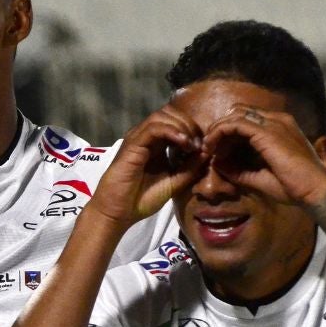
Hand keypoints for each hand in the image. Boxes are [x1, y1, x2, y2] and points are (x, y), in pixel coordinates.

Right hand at [89, 106, 205, 226]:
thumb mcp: (174, 183)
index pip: (175, 122)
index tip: (204, 147)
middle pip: (170, 114)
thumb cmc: (141, 199)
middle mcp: (145, 137)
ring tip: (191, 144)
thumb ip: (190, 168)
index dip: (192, 129)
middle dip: (189, 125)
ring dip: (182, 126)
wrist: (118, 212)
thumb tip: (207, 152)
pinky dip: (171, 131)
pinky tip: (183, 143)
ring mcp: (137, 139)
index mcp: (155, 144)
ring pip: (162, 116)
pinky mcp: (132, 144)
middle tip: (200, 144)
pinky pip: (153, 128)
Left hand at [202, 106, 325, 206]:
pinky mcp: (267, 132)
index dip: (227, 132)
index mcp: (279, 128)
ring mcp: (273, 123)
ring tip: (208, 147)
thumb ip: (239, 170)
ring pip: (234, 115)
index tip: (216, 150)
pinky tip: (212, 147)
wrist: (315, 191)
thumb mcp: (260, 177)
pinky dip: (220, 132)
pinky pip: (235, 124)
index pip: (247, 118)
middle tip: (209, 147)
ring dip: (217, 129)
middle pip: (238, 112)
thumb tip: (217, 164)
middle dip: (220, 127)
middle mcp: (277, 120)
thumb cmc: (293, 187)